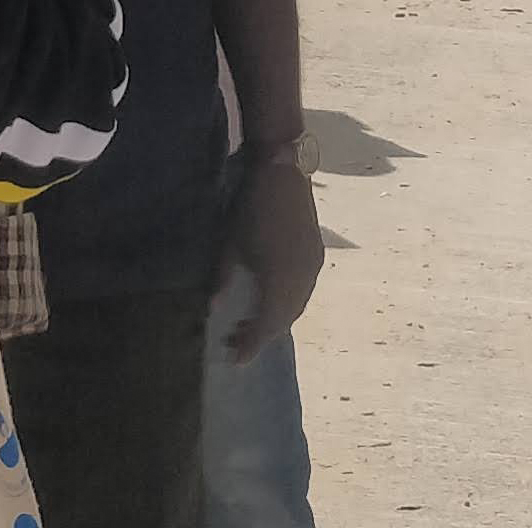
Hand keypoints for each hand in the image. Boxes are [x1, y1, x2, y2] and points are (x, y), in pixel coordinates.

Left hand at [222, 157, 327, 352]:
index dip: (251, 344)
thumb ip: (223, 278)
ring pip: (297, 307)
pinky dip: (287, 304)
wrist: (284, 173)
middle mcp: (302, 279)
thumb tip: (214, 307)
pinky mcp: (317, 256)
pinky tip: (270, 302)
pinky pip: (303, 292)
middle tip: (235, 343)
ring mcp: (313, 267)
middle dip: (261, 335)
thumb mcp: (230, 244)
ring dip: (276, 320)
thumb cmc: (251, 207)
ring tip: (249, 325)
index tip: (235, 359)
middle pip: (284, 319)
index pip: (267, 323)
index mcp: (279, 278)